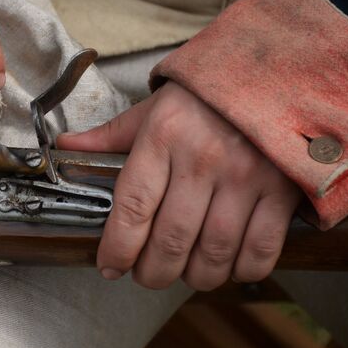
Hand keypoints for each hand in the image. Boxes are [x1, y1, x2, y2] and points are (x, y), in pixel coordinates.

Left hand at [57, 81, 301, 289]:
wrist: (275, 71)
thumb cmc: (206, 96)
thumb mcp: (154, 108)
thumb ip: (111, 136)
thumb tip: (65, 148)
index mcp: (164, 135)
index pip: (133, 206)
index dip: (118, 248)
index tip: (109, 267)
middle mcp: (203, 158)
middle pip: (171, 239)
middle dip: (153, 272)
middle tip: (146, 275)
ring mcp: (246, 176)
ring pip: (214, 253)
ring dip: (195, 276)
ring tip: (186, 273)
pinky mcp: (282, 189)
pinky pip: (260, 250)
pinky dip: (242, 271)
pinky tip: (229, 266)